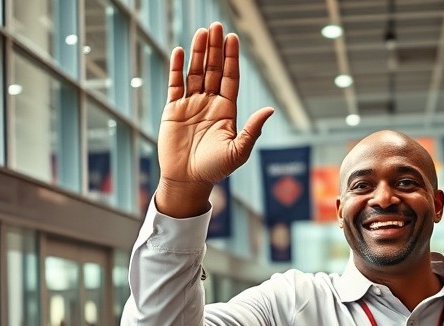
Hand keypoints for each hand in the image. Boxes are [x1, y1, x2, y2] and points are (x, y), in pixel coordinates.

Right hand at [157, 23, 273, 217]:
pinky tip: (182, 51)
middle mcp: (210, 103)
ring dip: (199, 52)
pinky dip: (177, 67)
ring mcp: (191, 104)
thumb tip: (269, 110)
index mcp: (227, 110)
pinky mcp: (173, 110)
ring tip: (202, 32)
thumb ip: (252, 130)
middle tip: (217, 26)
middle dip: (216, 48)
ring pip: (195, 72)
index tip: (233, 38)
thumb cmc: (216, 169)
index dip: (231, 58)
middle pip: (214, 69)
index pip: (230, 78)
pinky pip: (175, 84)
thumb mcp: (238, 151)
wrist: (189, 180)